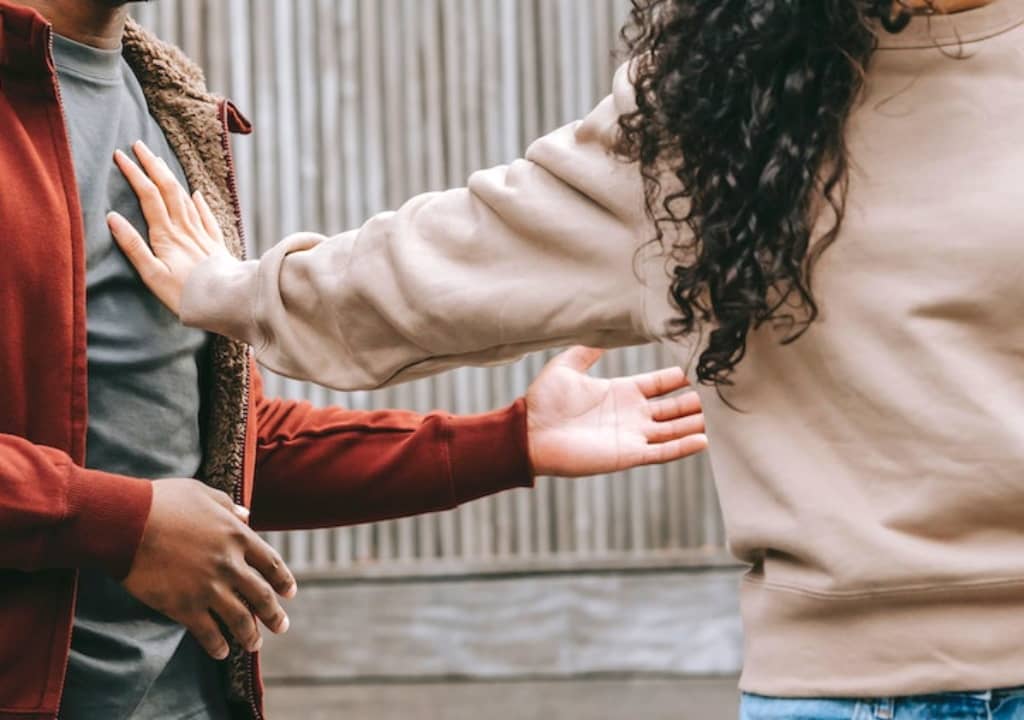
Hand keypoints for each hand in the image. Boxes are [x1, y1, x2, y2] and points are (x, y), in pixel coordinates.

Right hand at [107, 141, 231, 315]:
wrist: (227, 302)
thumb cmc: (186, 294)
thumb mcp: (152, 275)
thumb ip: (133, 246)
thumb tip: (112, 217)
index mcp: (167, 235)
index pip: (148, 195)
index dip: (135, 173)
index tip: (120, 155)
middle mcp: (186, 229)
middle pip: (168, 189)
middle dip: (152, 165)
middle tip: (138, 145)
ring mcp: (203, 235)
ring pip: (186, 198)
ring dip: (171, 177)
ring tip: (160, 161)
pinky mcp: (217, 245)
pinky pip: (207, 217)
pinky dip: (199, 202)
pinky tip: (196, 193)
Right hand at [122, 478, 296, 659]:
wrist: (127, 522)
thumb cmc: (162, 502)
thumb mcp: (202, 493)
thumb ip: (228, 506)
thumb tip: (247, 514)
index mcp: (238, 536)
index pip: (272, 563)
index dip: (283, 580)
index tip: (289, 593)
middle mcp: (230, 565)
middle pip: (261, 596)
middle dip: (274, 616)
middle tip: (282, 627)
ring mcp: (208, 588)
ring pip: (240, 620)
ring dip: (250, 636)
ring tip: (254, 646)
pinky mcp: (184, 606)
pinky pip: (208, 633)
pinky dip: (217, 645)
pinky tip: (221, 652)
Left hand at [526, 347, 706, 476]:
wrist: (528, 434)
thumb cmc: (543, 402)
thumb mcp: (566, 367)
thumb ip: (587, 351)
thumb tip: (603, 332)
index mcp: (620, 392)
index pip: (658, 384)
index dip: (678, 378)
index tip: (699, 369)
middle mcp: (631, 414)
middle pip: (672, 408)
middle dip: (694, 401)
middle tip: (720, 392)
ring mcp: (632, 435)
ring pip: (673, 429)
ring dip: (694, 423)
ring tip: (721, 417)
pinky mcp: (628, 455)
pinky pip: (662, 451)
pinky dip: (683, 447)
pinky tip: (704, 440)